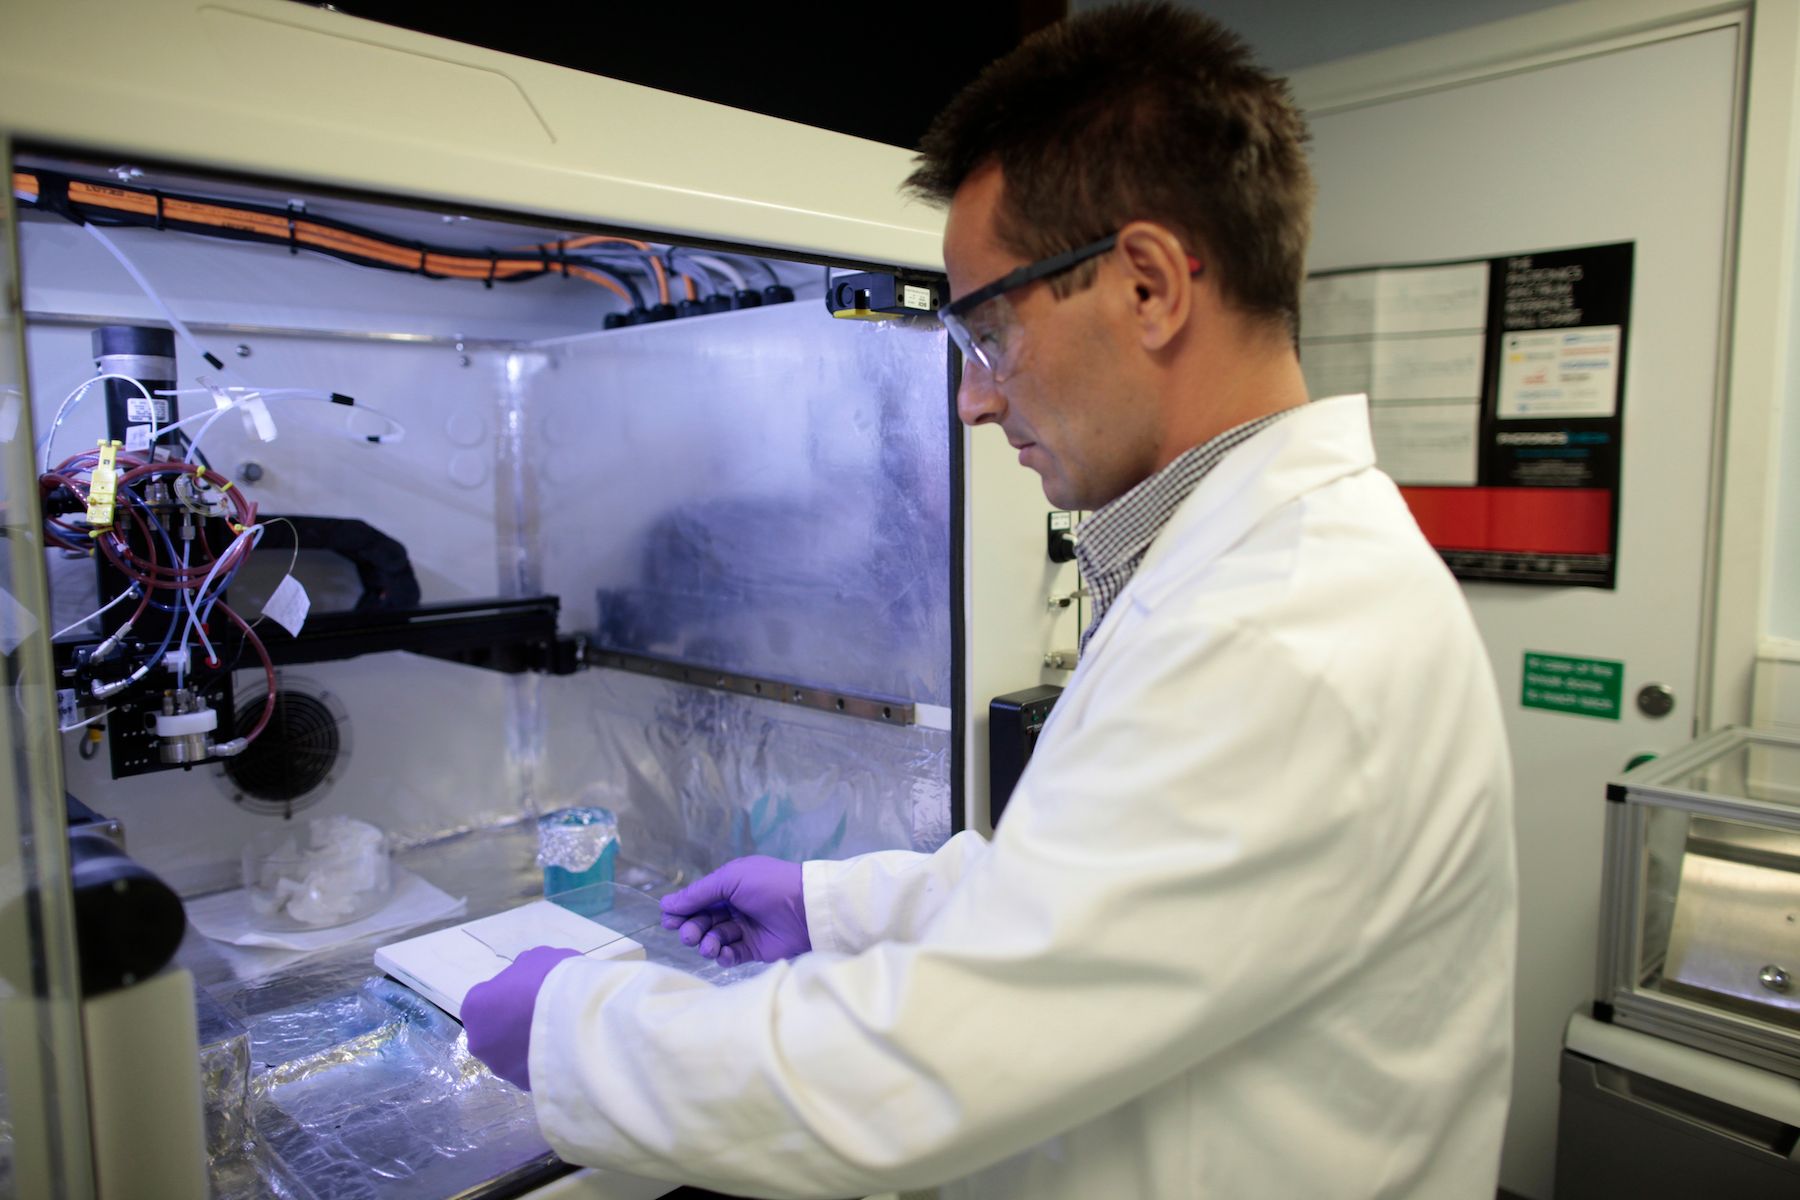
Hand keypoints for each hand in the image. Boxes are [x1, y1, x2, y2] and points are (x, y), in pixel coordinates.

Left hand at [462, 944, 579, 1089]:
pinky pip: (531, 1070)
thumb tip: (526, 983)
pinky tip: (564, 1050)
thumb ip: (524, 972)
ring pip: (511, 1054)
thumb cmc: (551, 981)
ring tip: (558, 1033)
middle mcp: (479, 1040)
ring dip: (527, 1046)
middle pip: (494, 1031)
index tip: (529, 993)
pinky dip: (542, 1061)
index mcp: (475, 1006)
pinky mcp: (523, 1085)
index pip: (486, 1000)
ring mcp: (500, 1067)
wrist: (577, 1017)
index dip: (509, 995)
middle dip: (513, 1024)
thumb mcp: (538, 959)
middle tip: (542, 1013)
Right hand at [659, 856, 809, 966]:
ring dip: (707, 943)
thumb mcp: (730, 879)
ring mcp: (744, 929)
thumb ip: (698, 893)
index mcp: (728, 887)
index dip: (681, 912)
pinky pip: (730, 955)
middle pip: (702, 921)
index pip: (697, 901)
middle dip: (692, 929)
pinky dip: (723, 956)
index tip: (668, 921)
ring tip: (710, 945)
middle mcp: (734, 907)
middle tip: (689, 935)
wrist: (806, 907)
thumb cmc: (768, 885)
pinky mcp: (753, 949)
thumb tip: (665, 904)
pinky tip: (722, 953)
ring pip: (714, 940)